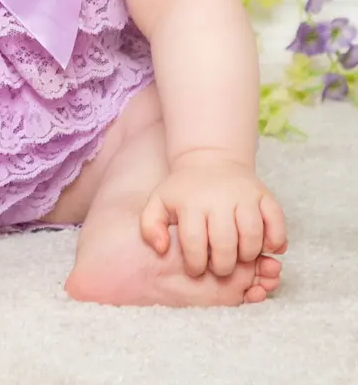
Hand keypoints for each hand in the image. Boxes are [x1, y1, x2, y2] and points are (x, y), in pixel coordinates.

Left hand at [140, 152, 287, 277]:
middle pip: (226, 243)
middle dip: (223, 266)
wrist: (210, 159)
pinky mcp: (265, 195)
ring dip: (248, 255)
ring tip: (240, 258)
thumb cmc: (184, 190)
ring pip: (253, 235)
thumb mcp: (159, 202)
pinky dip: (276, 240)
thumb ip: (150, 226)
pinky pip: (277, 222)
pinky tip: (267, 248)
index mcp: (192, 202)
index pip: (195, 243)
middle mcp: (219, 198)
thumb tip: (161, 249)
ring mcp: (244, 195)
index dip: (196, 264)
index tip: (196, 268)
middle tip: (220, 269)